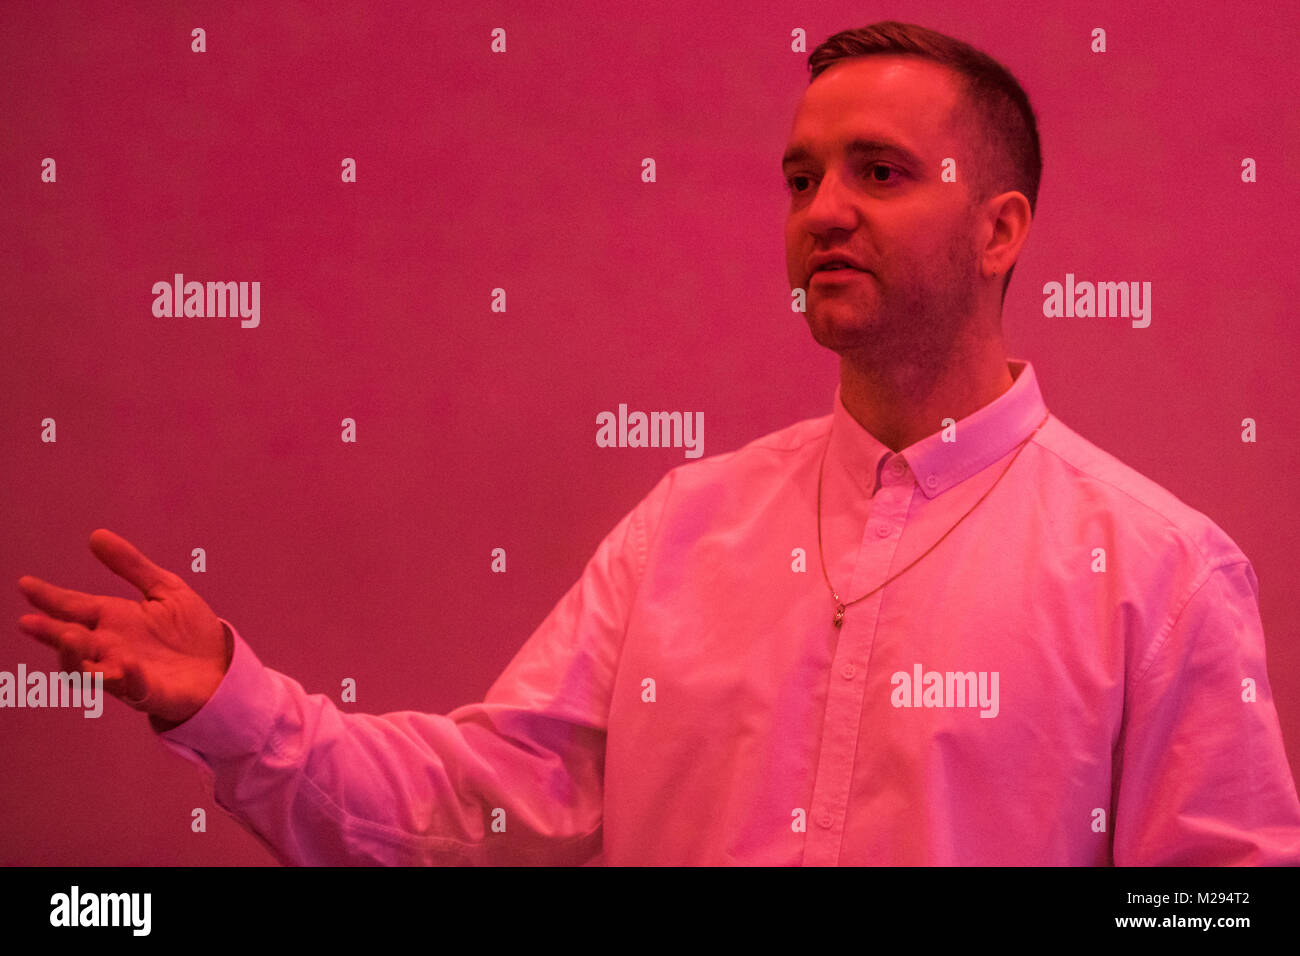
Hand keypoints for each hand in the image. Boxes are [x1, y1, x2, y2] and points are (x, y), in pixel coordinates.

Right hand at [16, 528, 231, 725]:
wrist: (222, 666)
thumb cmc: (189, 631)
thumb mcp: (164, 589)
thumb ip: (132, 566)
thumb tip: (95, 535)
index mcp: (113, 619)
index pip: (74, 606)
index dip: (49, 597)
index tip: (25, 584)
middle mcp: (111, 646)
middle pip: (71, 641)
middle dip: (50, 633)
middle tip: (29, 623)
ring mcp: (126, 671)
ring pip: (88, 670)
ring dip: (76, 657)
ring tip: (70, 637)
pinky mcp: (148, 691)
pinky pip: (131, 687)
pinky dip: (125, 676)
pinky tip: (125, 664)